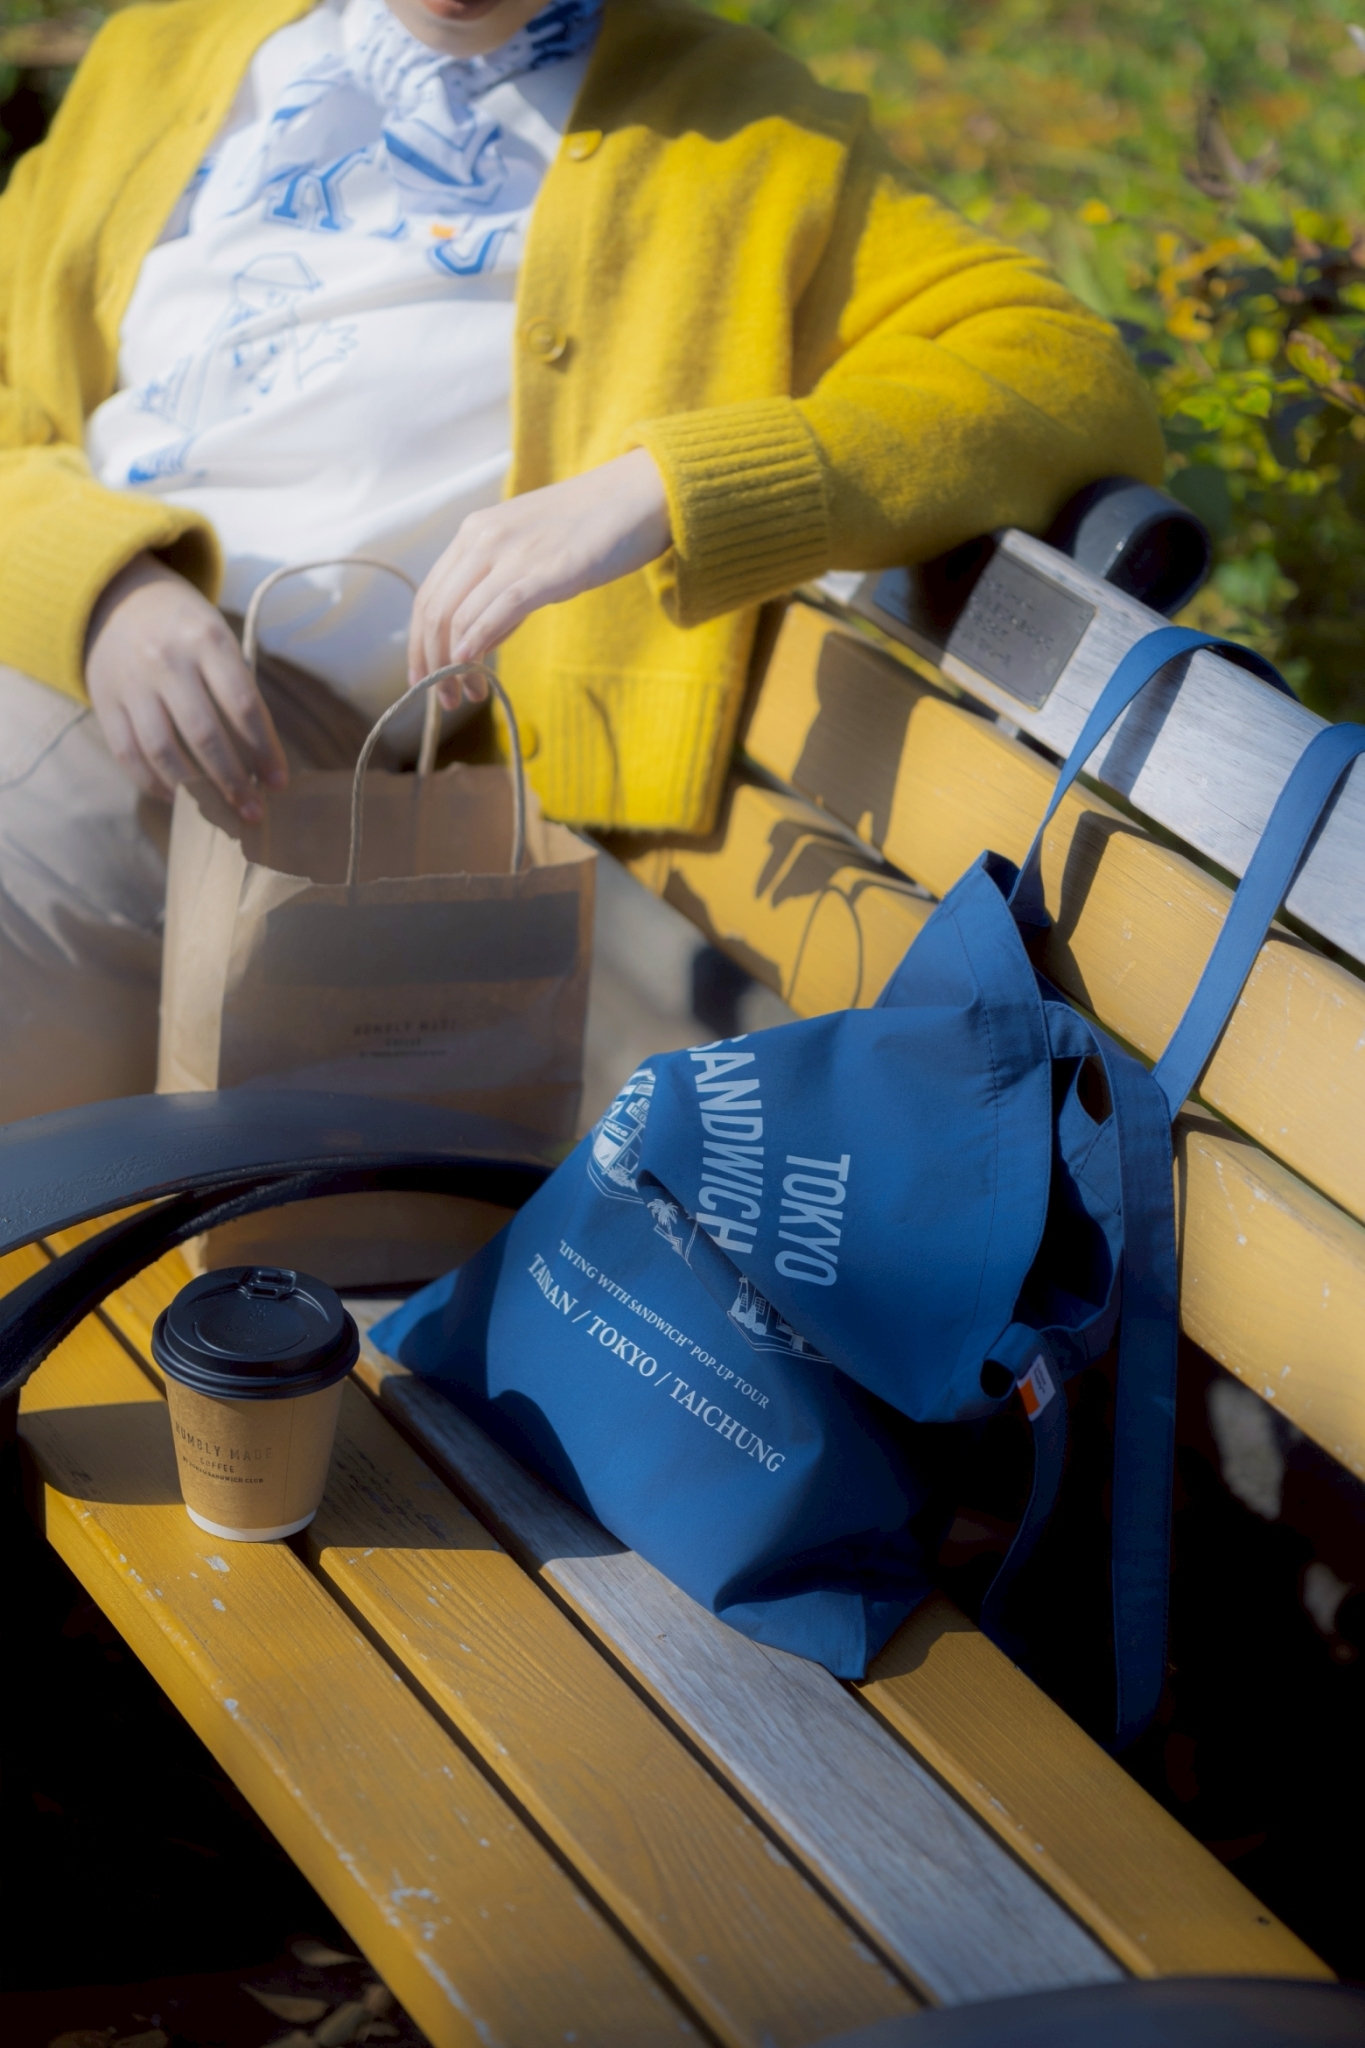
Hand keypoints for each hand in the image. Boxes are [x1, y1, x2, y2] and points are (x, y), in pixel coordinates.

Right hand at [85, 554, 287, 821]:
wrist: (120, 599)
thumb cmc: (186, 630)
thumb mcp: (218, 640)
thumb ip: (238, 690)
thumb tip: (263, 761)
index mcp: (207, 640)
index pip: (243, 706)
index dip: (264, 750)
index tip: (279, 783)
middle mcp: (167, 660)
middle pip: (204, 734)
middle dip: (232, 780)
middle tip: (253, 812)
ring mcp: (132, 681)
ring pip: (162, 749)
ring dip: (194, 790)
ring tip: (218, 811)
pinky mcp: (104, 699)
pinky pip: (128, 752)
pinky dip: (152, 782)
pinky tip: (177, 797)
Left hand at [408, 447, 671, 705]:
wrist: (641, 495)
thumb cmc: (591, 529)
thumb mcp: (531, 554)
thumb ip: (500, 591)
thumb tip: (477, 642)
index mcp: (475, 532)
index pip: (429, 596)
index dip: (419, 645)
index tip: (424, 678)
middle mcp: (483, 539)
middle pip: (435, 611)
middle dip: (431, 662)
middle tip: (443, 699)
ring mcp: (512, 553)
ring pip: (459, 616)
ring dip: (453, 666)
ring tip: (467, 695)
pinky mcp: (545, 571)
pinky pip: (497, 612)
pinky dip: (476, 644)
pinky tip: (471, 669)